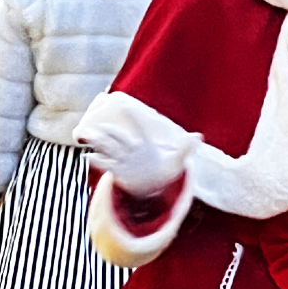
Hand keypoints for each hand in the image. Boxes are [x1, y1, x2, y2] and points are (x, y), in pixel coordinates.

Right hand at [80, 117, 195, 197]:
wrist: (153, 184)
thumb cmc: (164, 170)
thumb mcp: (176, 162)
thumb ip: (185, 149)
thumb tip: (199, 136)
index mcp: (145, 144)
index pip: (139, 128)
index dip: (133, 117)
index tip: (125, 104)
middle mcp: (132, 148)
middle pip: (120, 137)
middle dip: (111, 131)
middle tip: (101, 125)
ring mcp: (123, 158)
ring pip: (109, 147)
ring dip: (99, 141)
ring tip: (89, 136)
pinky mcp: (117, 169)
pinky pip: (106, 164)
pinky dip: (97, 160)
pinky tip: (88, 157)